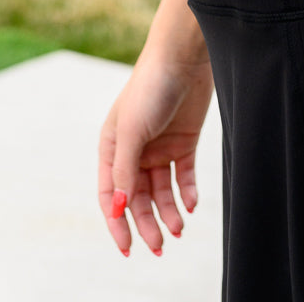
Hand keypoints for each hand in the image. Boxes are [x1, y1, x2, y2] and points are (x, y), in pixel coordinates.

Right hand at [101, 51, 213, 255]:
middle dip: (147, 224)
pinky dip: (187, 192)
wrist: (184, 56)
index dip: (117, 224)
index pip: (111, 196)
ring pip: (161, 191)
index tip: (128, 248)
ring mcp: (160, 147)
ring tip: (179, 229)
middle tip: (159, 246)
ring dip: (168, 212)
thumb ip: (125, 170)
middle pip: (137, 198)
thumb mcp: (132, 130)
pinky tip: (191, 204)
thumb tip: (119, 208)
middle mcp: (135, 151)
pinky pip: (183, 176)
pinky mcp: (184, 141)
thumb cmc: (150, 87)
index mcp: (112, 148)